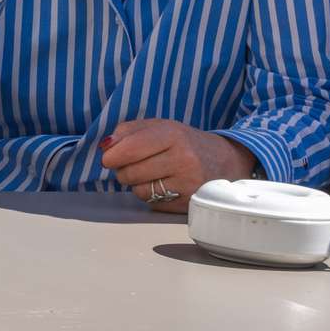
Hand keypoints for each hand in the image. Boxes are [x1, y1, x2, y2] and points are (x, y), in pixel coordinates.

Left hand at [100, 119, 256, 211]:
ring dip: (137, 184)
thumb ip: (127, 131)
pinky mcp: (189, 203)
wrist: (224, 161)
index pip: (130, 148)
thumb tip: (105, 146)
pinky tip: (164, 185)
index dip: (112, 156)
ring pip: (139, 191)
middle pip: (130, 173)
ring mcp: (188, 184)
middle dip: (122, 170)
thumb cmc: (183, 142)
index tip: (108, 158)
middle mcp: (183, 159)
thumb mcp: (159, 126)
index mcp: (172, 135)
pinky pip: (153, 204)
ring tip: (151, 174)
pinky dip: (151, 196)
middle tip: (132, 165)